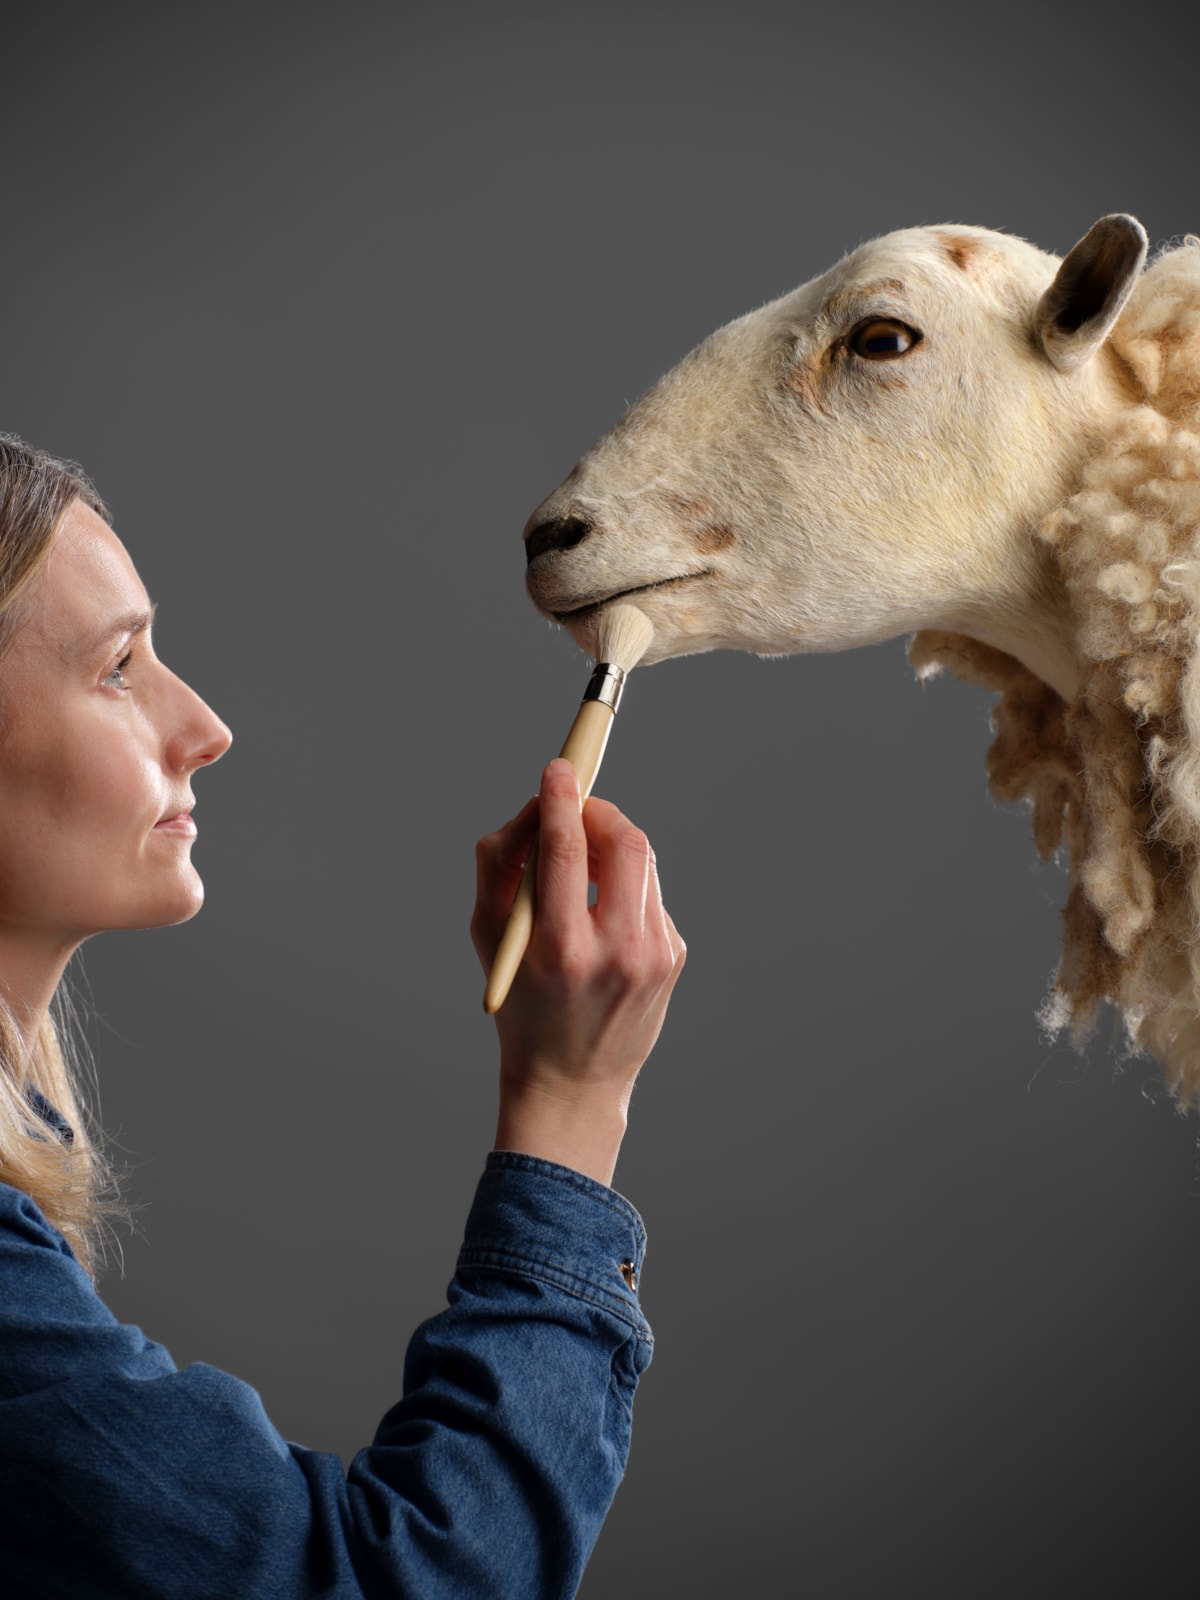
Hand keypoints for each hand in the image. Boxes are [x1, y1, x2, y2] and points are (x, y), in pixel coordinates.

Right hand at [472, 759, 685, 1184]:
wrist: (571, 1081)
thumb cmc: (520, 1003)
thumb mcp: (488, 937)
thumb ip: (501, 863)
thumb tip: (535, 807)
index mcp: (560, 946)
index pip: (568, 849)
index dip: (562, 798)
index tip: (559, 767)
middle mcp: (615, 950)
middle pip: (625, 843)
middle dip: (601, 812)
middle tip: (578, 809)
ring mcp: (653, 954)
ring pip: (643, 862)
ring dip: (612, 845)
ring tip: (585, 865)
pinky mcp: (673, 957)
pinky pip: (650, 895)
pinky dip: (625, 887)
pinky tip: (602, 915)